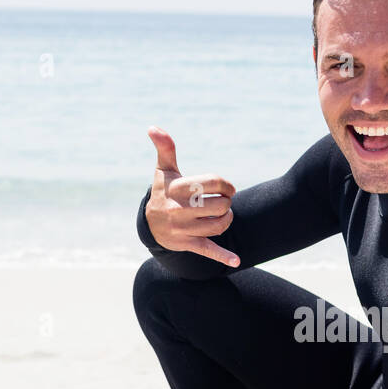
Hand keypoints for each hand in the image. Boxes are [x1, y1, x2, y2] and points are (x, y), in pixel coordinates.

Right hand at [145, 126, 239, 266]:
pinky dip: (224, 257)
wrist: (150, 224)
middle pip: (221, 204)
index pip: (215, 182)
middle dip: (227, 203)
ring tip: (223, 215)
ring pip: (220, 224)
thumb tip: (153, 127)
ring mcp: (185, 228)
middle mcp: (181, 209)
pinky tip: (236, 261)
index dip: (227, 185)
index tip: (227, 189)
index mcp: (179, 189)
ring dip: (227, 219)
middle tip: (222, 203)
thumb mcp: (164, 170)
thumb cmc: (163, 192)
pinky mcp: (189, 244)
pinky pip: (209, 251)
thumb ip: (165, 148)